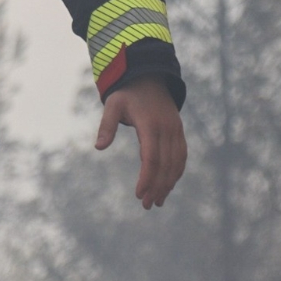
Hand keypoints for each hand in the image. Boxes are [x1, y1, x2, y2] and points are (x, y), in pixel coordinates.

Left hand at [95, 74, 185, 209]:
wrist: (148, 76)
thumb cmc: (127, 93)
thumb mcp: (112, 105)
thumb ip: (106, 125)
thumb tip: (98, 147)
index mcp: (150, 124)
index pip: (151, 157)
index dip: (147, 178)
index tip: (139, 194)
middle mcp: (167, 129)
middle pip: (165, 165)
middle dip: (157, 187)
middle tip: (147, 205)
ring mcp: (176, 130)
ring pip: (177, 163)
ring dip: (169, 183)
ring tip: (157, 201)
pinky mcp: (179, 132)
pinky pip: (181, 156)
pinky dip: (176, 172)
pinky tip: (168, 185)